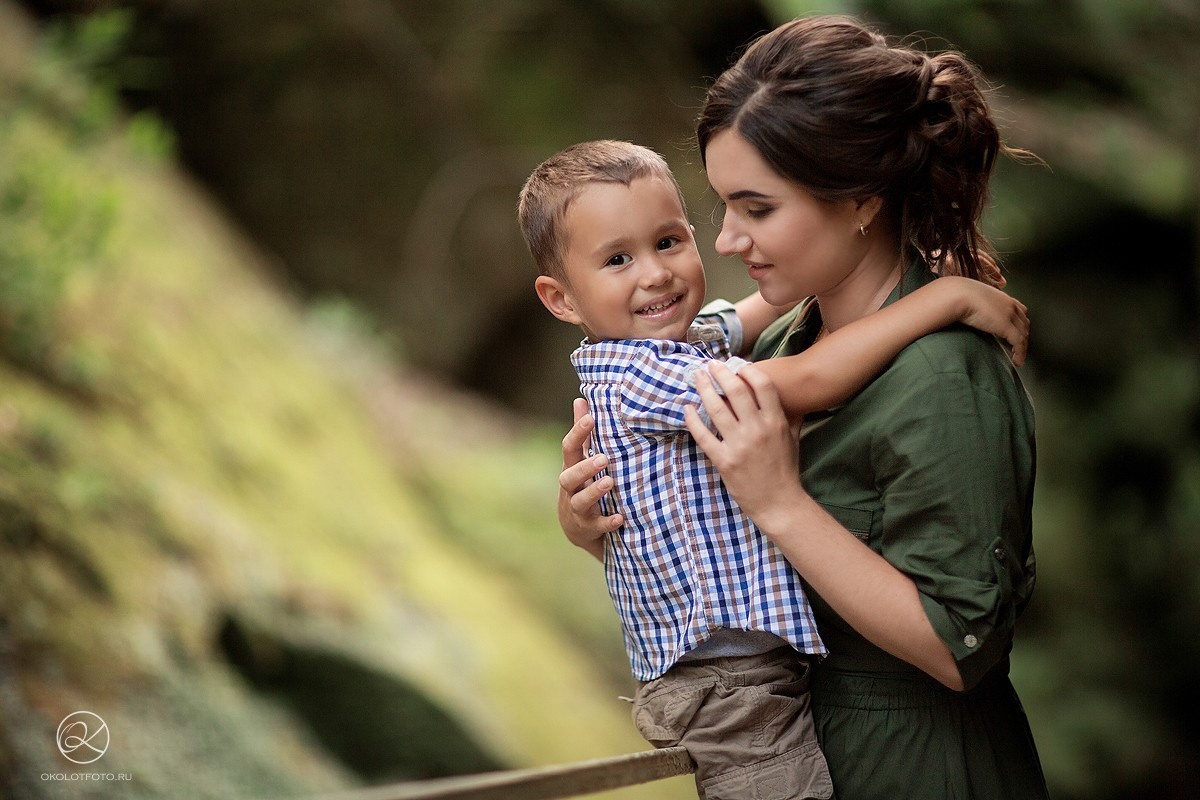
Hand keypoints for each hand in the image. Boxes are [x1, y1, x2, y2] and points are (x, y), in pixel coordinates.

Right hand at [558, 398, 621, 559]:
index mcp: (571, 468)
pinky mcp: (588, 528)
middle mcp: (571, 488)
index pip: (569, 448)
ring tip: (610, 482)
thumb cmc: (583, 483)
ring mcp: (578, 510)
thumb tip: (580, 399)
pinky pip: (597, 526)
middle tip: (603, 458)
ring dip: (594, 492)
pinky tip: (620, 518)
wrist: (578, 527)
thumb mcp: (581, 459)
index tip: (591, 417)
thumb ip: (583, 433)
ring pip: (580, 501)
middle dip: (585, 467)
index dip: (578, 432)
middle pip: (569, 476)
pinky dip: (608, 522)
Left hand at [683, 363, 807, 530]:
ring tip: (697, 377)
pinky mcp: (724, 461)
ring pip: (716, 409)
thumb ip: (789, 415)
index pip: (762, 385)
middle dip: (720, 373)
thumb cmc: (786, 470)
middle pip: (736, 391)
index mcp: (775, 422)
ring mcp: (739, 445)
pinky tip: (687, 408)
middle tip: (711, 365)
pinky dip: (693, 420)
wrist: (778, 502)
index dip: (747, 370)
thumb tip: (790, 396)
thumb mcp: (792, 438)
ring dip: (704, 389)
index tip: (737, 365)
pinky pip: (703, 436)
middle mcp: (757, 430)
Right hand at [948, 277, 1029, 365]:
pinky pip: (1018, 343)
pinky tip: (1017, 361)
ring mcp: (1009, 316)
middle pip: (1024, 324)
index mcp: (1002, 297)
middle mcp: (1009, 305)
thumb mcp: (971, 298)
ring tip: (1018, 357)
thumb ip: (976, 304)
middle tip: (1018, 347)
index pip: (1020, 310)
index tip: (1018, 331)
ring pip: (1023, 334)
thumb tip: (969, 311)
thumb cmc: (958, 295)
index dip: (1020, 323)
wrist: (957, 295)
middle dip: (1023, 336)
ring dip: (1022, 347)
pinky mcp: (1006, 327)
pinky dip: (1020, 354)